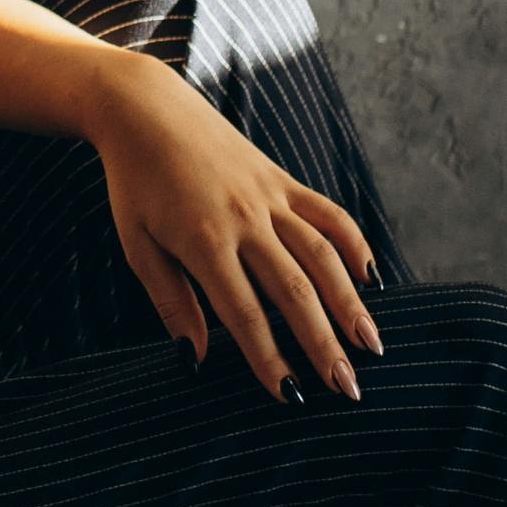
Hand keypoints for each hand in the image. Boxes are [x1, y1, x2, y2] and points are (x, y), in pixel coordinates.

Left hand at [89, 57, 383, 398]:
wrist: (146, 109)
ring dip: (351, 303)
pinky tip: (371, 279)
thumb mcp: (137, 245)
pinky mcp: (282, 179)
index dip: (270, 358)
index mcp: (204, 241)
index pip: (245, 314)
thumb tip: (197, 359)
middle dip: (325, 344)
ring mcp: (270, 197)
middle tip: (349, 389)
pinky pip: (328, 214)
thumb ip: (170, 302)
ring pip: (323, 255)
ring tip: (372, 345)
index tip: (292, 397)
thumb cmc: (134, 183)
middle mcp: (246, 220)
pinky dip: (354, 245)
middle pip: (295, 291)